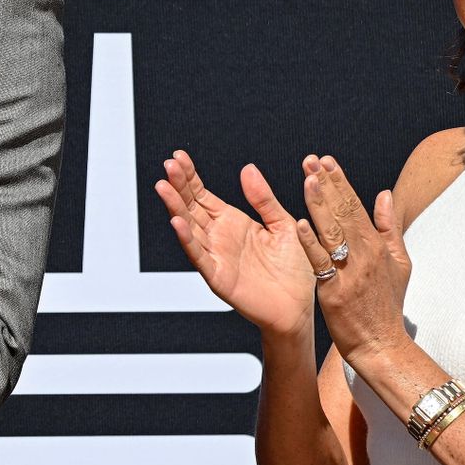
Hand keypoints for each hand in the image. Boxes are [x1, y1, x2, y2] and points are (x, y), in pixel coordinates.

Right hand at [155, 150, 320, 336]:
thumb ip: (263, 199)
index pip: (203, 195)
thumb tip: (247, 169)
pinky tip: (177, 222)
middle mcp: (219, 237)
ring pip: (190, 228)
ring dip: (175, 207)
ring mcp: (216, 257)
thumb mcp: (282, 224)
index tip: (178, 157)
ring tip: (164, 187)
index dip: (190, 177)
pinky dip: (187, 239)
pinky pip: (200, 256)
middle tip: (168, 165)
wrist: (299, 307)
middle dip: (179, 186)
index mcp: (233, 222)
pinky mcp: (219, 277)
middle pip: (192, 207)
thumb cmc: (293, 269)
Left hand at [296, 154, 411, 365]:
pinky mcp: (334, 290)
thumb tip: (384, 193)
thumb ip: (389, 227)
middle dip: (327, 184)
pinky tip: (298, 224)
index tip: (326, 160)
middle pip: (343, 212)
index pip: (356, 205)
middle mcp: (364, 254)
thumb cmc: (387, 304)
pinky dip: (310, 243)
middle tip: (311, 161)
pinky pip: (320, 263)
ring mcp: (350, 272)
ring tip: (308, 180)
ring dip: (319, 204)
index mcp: (377, 245)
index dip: (340, 182)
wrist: (382, 344)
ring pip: (332, 231)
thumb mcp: (398, 262)